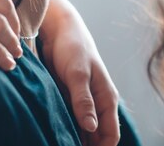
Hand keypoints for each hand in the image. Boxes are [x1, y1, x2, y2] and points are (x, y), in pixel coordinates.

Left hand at [41, 0, 119, 145]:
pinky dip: (64, 129)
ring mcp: (83, 101)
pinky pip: (69, 120)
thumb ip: (83, 100)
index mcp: (107, 98)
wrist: (59, 29)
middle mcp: (97, 103)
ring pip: (82, 130)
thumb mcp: (77, 74)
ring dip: (74, 139)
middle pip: (97, 137)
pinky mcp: (69, 98)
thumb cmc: (72, 47)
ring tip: (56, 144)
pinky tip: (52, 135)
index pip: (110, 135)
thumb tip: (91, 127)